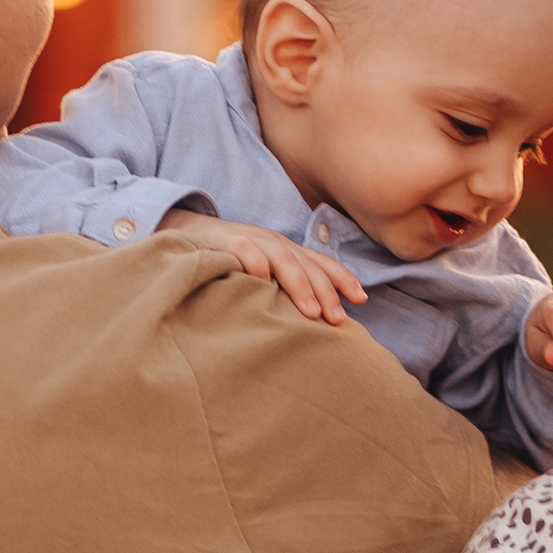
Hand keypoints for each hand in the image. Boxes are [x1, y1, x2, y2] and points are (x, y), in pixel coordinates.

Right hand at [160, 209, 365, 325]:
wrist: (191, 232)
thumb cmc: (233, 261)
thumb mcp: (265, 271)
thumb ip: (287, 288)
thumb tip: (317, 319)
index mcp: (288, 251)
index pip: (322, 263)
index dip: (343, 279)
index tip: (361, 300)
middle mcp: (276, 243)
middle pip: (308, 265)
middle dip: (326, 292)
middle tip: (336, 320)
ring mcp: (253, 240)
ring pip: (284, 260)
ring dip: (300, 285)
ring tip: (310, 312)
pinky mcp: (228, 242)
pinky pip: (247, 252)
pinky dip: (258, 266)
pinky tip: (265, 286)